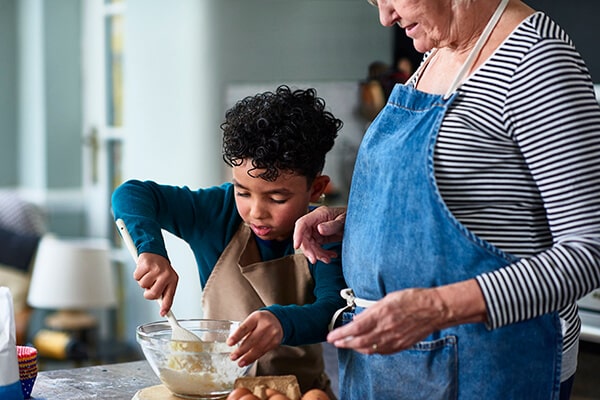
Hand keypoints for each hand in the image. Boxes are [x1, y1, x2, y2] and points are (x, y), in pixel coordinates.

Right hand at [133, 252, 178, 315]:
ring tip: (148, 274)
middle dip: (148, 294)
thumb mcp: (167, 279)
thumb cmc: (160, 267)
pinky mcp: (146, 264)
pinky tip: (143, 270)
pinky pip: (137, 277)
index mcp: (172, 279)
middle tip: (149, 287)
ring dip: (143, 282)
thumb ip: (164, 292)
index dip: (166, 307)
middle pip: (153, 294)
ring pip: (143, 286)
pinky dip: (137, 275)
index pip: (169, 296)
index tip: (163, 314)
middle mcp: (166, 275)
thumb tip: (163, 309)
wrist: (155, 251)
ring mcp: (156, 269)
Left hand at [227, 310, 283, 367]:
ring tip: (240, 363)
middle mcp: (266, 325)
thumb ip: (246, 329)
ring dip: (248, 357)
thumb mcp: (253, 319)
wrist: (279, 320)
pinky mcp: (275, 342)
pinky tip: (248, 361)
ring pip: (258, 348)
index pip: (245, 327)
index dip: (236, 336)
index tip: (229, 343)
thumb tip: (234, 343)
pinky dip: (254, 357)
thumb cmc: (261, 320)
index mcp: (257, 317)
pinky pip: (263, 352)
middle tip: (233, 357)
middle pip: (252, 340)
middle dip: (241, 350)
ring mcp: (272, 334)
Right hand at [293, 206, 346, 263]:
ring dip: (317, 254)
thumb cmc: (351, 217)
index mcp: (319, 214)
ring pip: (310, 245)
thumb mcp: (343, 220)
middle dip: (308, 250)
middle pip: (304, 237)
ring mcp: (317, 230)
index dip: (297, 234)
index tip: (297, 246)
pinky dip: (322, 254)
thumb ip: (332, 225)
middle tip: (314, 259)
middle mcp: (315, 222)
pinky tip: (331, 256)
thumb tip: (319, 229)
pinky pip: (316, 248)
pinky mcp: (320, 238)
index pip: (302, 224)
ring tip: (328, 259)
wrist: (358, 222)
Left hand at [326, 281, 486, 353]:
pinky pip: (381, 351)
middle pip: (359, 342)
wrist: (434, 309)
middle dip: (344, 343)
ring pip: (369, 349)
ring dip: (355, 348)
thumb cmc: (413, 299)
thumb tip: (358, 319)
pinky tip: (365, 347)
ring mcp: (394, 340)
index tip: (331, 336)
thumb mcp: (389, 298)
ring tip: (347, 344)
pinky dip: (370, 350)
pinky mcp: (401, 345)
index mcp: (381, 315)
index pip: (355, 329)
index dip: (341, 334)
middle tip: (335, 342)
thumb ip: (372, 309)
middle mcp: (386, 330)